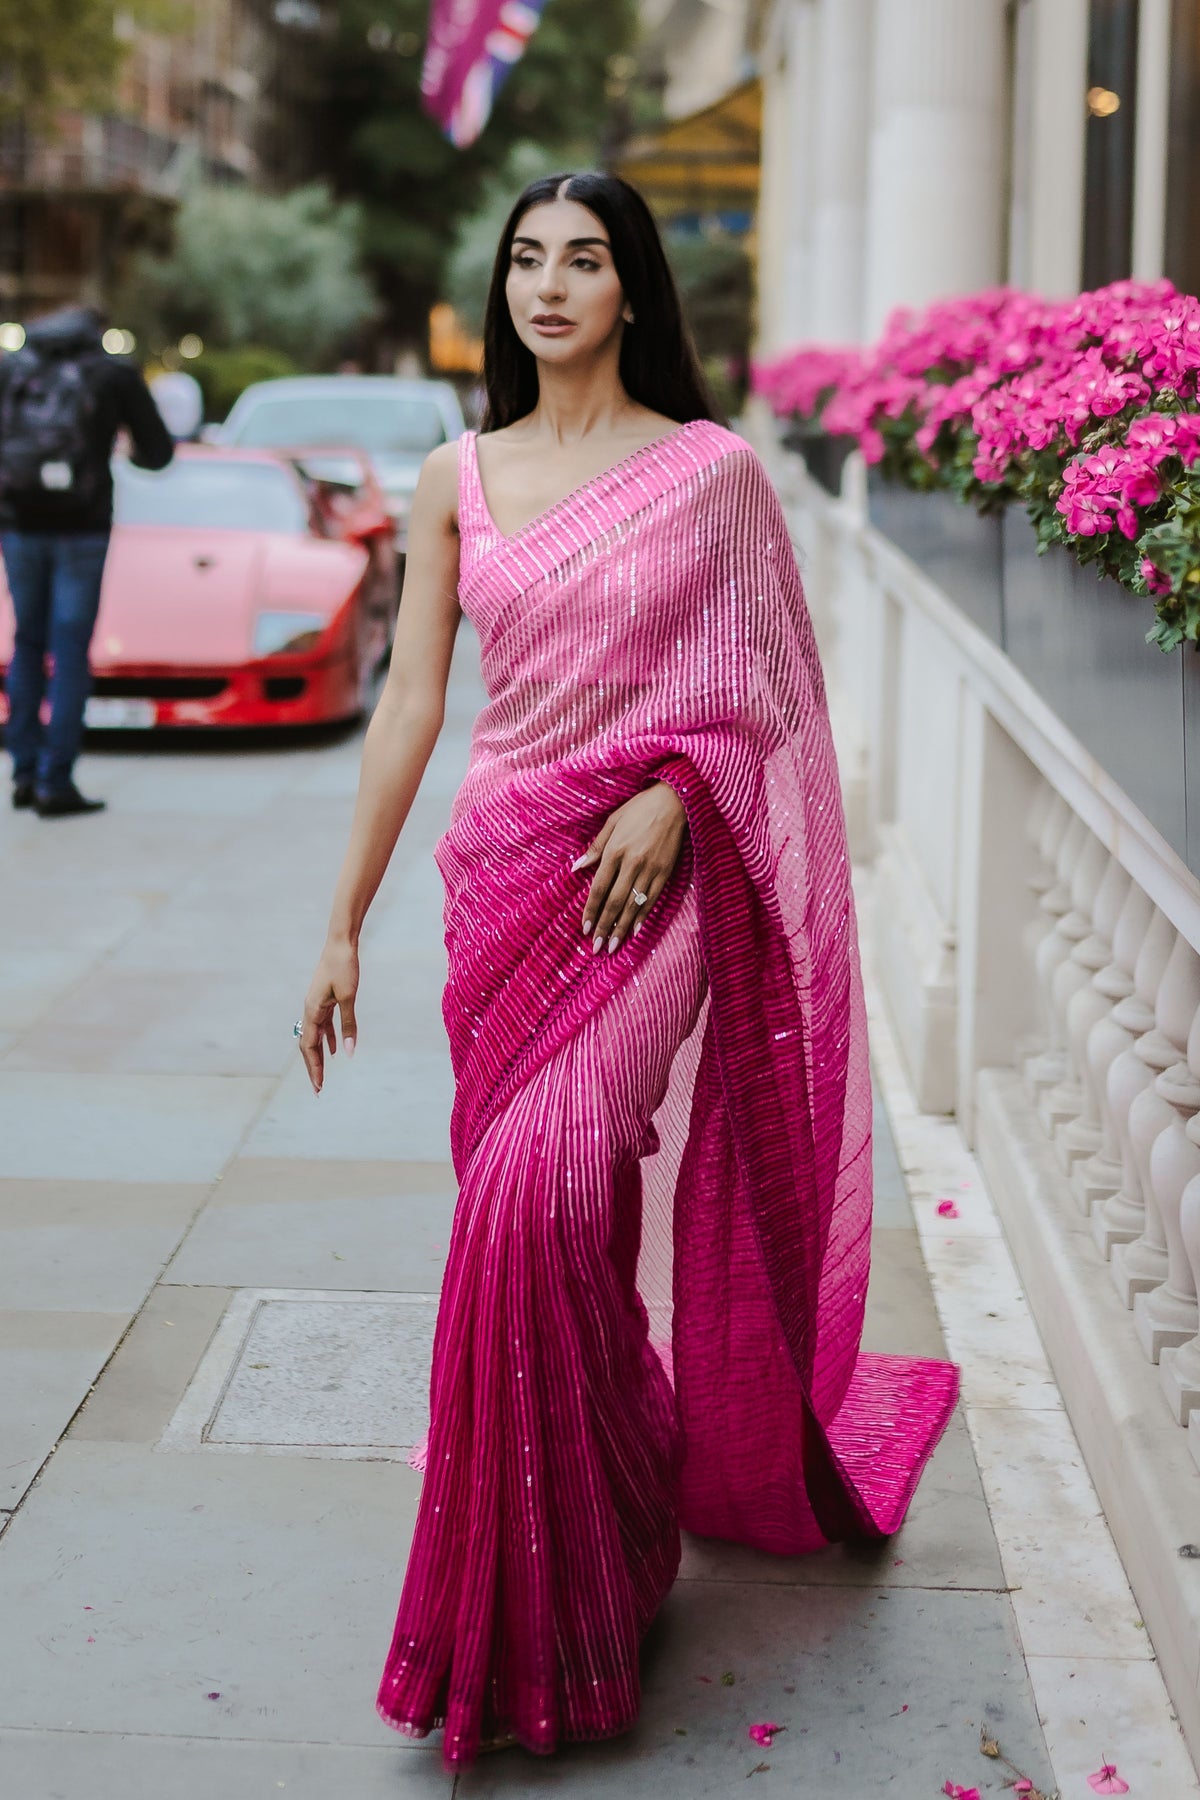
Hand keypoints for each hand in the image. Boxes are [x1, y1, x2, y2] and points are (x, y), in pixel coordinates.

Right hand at [298, 937, 358, 1094]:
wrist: (341, 944)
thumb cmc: (345, 968)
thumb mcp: (349, 998)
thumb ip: (348, 1025)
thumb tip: (349, 1052)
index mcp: (312, 1011)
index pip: (309, 1047)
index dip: (314, 1067)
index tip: (319, 1085)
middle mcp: (310, 1010)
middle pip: (308, 1045)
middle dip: (313, 1067)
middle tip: (318, 1088)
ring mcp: (316, 1005)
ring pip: (315, 1036)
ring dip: (319, 1055)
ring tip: (323, 1075)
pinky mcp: (324, 1000)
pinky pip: (323, 1025)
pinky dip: (328, 1039)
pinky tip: (337, 1050)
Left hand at [574, 781, 685, 953]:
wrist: (674, 801)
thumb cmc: (639, 808)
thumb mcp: (612, 821)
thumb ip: (595, 847)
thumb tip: (577, 868)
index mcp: (615, 851)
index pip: (599, 888)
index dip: (591, 910)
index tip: (585, 929)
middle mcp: (631, 863)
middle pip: (614, 902)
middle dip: (604, 927)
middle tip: (597, 948)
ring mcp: (650, 869)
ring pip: (633, 904)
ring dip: (622, 927)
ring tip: (614, 946)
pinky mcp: (666, 872)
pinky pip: (653, 898)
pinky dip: (643, 915)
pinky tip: (635, 930)